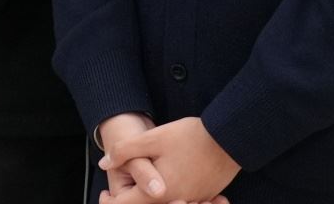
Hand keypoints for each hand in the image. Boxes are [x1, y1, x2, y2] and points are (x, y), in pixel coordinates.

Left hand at [103, 117, 237, 203]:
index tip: (105, 192)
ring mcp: (191, 202)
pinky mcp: (203, 197)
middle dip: (130, 199)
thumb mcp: (151, 138)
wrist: (228, 138)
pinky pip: (181, 201)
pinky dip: (168, 196)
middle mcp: (175, 203)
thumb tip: (104, 164)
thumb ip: (124, 152)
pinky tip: (164, 178)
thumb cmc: (190, 137)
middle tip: (122, 185)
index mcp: (157, 194)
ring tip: (143, 179)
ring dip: (148, 197)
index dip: (110, 201)